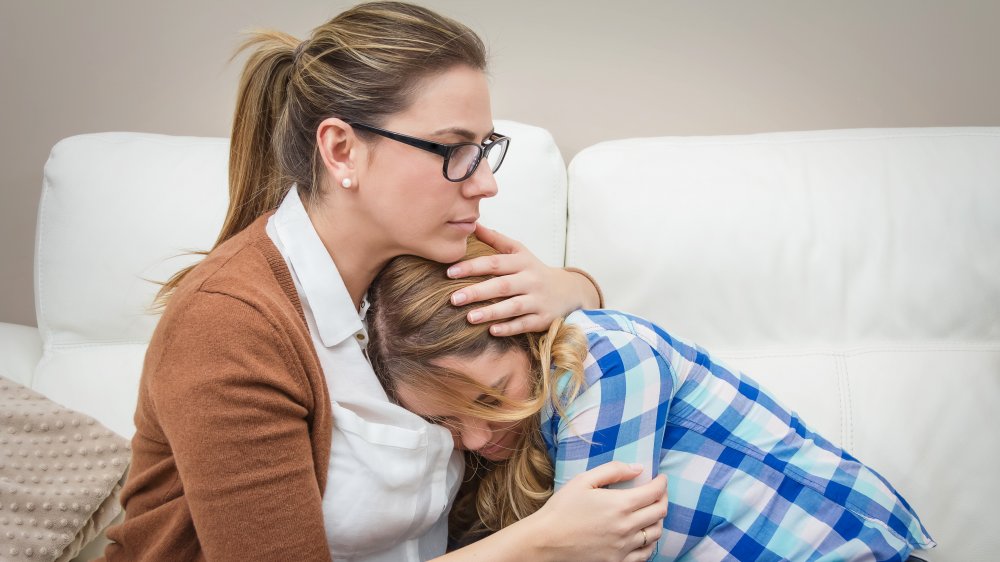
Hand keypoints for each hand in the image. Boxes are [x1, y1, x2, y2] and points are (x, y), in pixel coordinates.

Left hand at [447, 224, 600, 335]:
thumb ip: (495, 240)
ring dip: (491, 312)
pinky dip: (509, 328)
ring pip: (513, 306)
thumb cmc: (534, 270)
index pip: (495, 262)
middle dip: (477, 292)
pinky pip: (525, 324)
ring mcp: (538, 300)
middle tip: (453, 298)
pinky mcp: (543, 318)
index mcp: (522, 262)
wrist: (568, 291)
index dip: (472, 267)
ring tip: (469, 317)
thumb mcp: (519, 252)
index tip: (450, 272)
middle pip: (502, 285)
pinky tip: (492, 331)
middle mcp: (531, 280)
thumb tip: (472, 224)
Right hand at [530, 462, 667, 561]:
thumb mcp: (584, 480)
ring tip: (653, 512)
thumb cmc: (562, 508)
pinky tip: (644, 536)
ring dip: (658, 520)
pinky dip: (650, 543)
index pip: (654, 492)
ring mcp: (623, 547)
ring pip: (656, 534)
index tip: (661, 478)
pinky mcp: (617, 561)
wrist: (546, 541)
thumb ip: (613, 470)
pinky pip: (645, 554)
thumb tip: (638, 468)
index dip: (661, 483)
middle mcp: (626, 527)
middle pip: (659, 512)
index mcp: (619, 505)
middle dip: (663, 498)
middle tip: (659, 492)